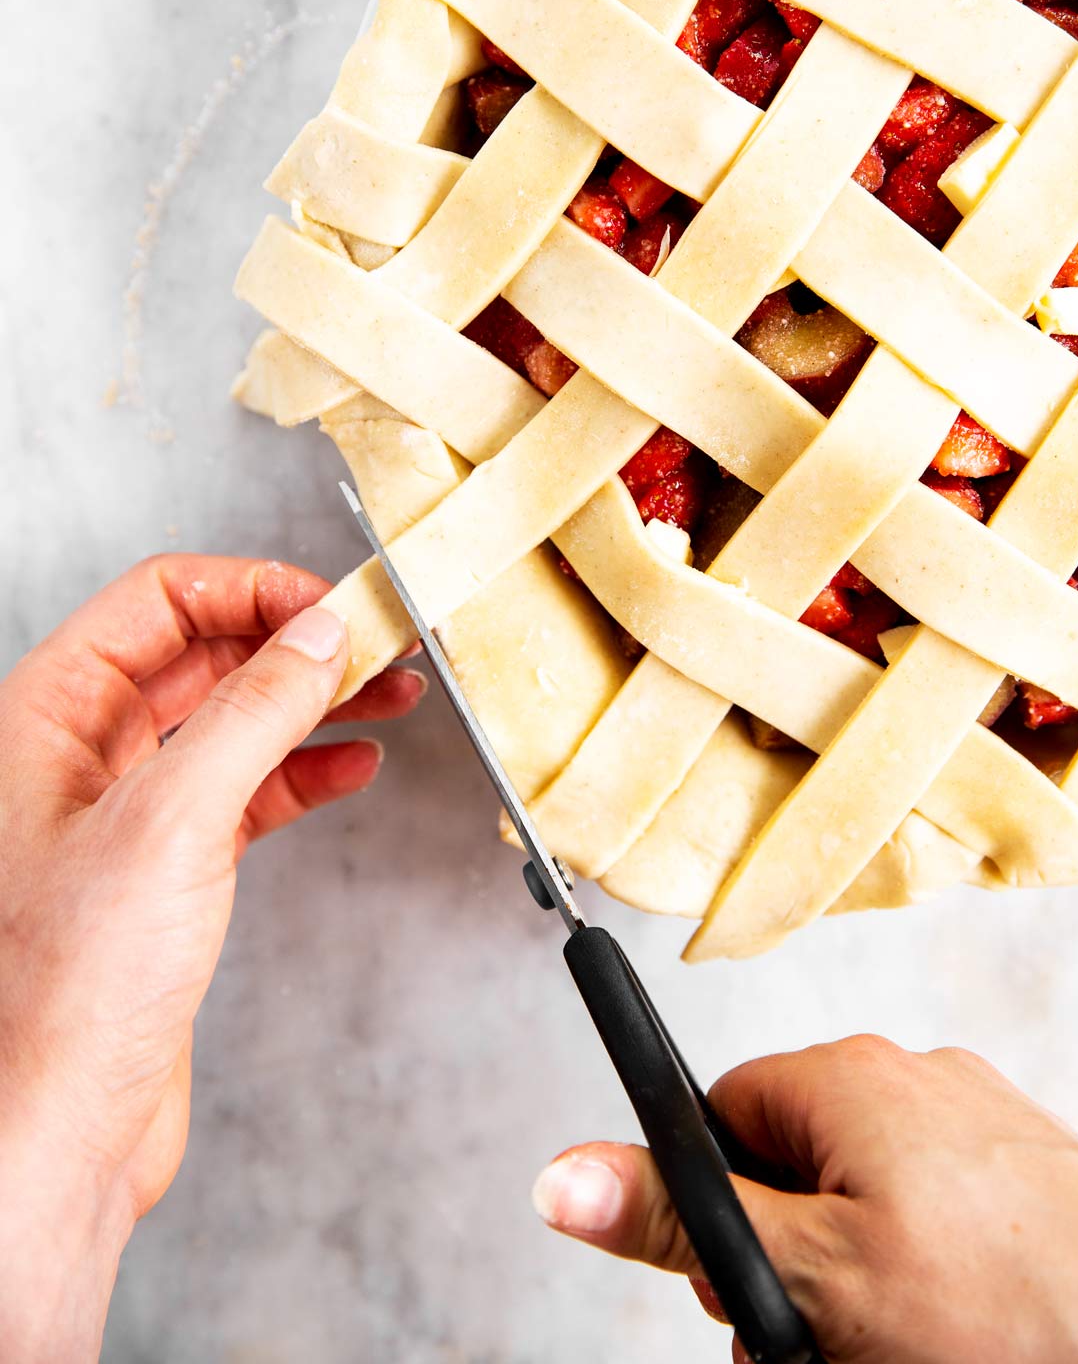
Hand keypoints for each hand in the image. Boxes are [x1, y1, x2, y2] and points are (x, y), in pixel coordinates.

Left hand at [0, 555, 423, 1362]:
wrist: (61, 1128)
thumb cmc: (68, 993)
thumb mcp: (174, 819)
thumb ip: (253, 711)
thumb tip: (318, 633)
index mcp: (49, 715)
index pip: (159, 600)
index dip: (252, 589)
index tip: (334, 605)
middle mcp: (79, 754)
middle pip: (202, 654)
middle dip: (294, 644)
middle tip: (379, 644)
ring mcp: (122, 812)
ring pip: (230, 721)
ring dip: (312, 703)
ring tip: (390, 695)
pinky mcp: (162, 871)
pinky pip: (243, 790)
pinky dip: (303, 772)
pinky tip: (352, 767)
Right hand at [532, 1035, 1077, 1361]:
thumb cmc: (1012, 1312)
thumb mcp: (813, 1280)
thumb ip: (685, 1223)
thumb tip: (564, 1175)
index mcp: (847, 1076)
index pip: (720, 1116)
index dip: (718, 1214)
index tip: (746, 1283)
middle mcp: (913, 1078)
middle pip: (792, 1168)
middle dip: (791, 1262)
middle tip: (829, 1337)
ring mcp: (977, 1124)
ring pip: (865, 1205)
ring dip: (857, 1283)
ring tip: (900, 1346)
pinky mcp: (1025, 1175)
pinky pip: (936, 1219)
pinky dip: (929, 1282)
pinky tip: (957, 1334)